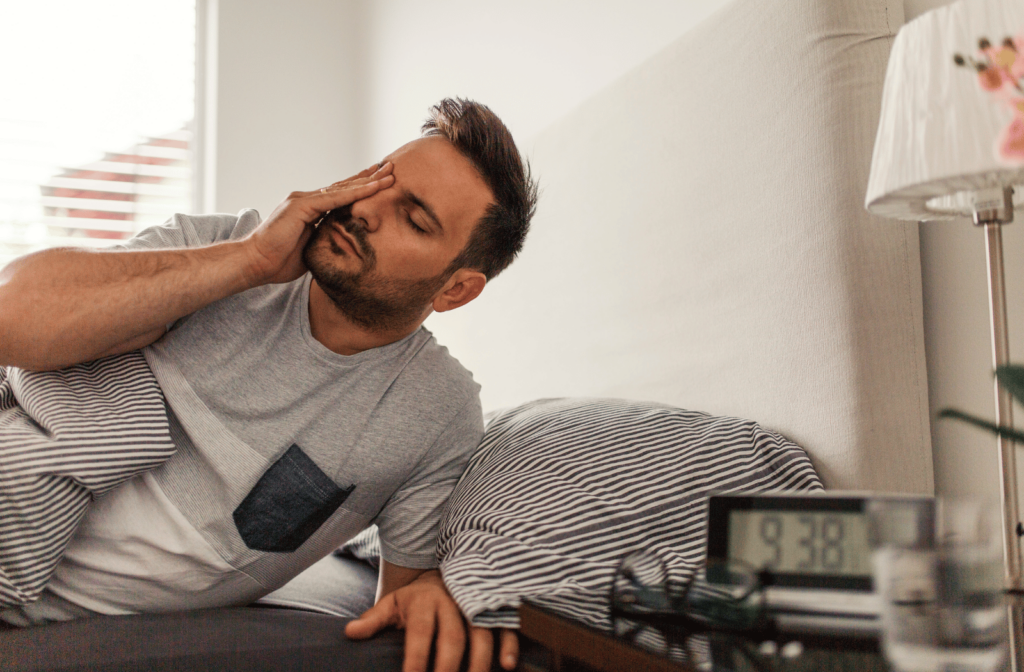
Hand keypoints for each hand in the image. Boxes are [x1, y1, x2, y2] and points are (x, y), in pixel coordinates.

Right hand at [241, 162, 393, 285]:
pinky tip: (373, 187)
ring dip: (368, 181)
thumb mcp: (310, 249)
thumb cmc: (279, 261)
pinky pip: (335, 198)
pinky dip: (355, 193)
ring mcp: (303, 200)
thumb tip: (341, 246)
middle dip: (369, 177)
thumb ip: (325, 241)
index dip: (362, 188)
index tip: (382, 182)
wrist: (255, 263)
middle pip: (345, 186)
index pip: (341, 195)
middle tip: (392, 168)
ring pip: (343, 188)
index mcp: (309, 209)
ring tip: (390, 173)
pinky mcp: (301, 206)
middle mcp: (307, 200)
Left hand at [344, 570, 518, 671]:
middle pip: (452, 636)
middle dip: (447, 666)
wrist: (443, 572)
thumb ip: (374, 619)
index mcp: (424, 601)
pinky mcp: (494, 608)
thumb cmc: (415, 598)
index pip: (419, 632)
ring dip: (480, 661)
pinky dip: (508, 644)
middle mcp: (452, 601)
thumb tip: (350, 632)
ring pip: (481, 633)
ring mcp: (476, 604)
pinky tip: (507, 665)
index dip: (416, 657)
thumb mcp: (392, 603)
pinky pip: (506, 625)